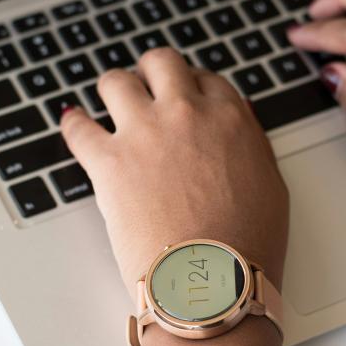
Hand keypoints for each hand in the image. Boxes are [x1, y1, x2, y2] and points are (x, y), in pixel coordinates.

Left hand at [60, 48, 288, 297]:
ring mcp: (144, 134)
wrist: (211, 282)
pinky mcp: (108, 161)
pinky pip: (77, 126)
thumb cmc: (246, 247)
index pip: (207, 79)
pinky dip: (73, 124)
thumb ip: (253, 147)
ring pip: (115, 81)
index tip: (185, 97)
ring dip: (113, 90)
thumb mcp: (272, 187)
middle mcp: (186, 114)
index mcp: (230, 119)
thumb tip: (240, 126)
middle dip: (152, 73)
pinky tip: (75, 126)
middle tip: (146, 88)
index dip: (193, 86)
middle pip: (161, 63)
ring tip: (109, 104)